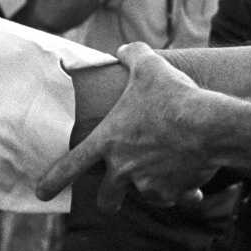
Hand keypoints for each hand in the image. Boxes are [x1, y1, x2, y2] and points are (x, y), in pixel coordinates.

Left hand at [38, 42, 215, 209]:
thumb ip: (133, 56)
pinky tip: (194, 184)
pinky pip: (175, 197)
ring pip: (146, 195)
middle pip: (107, 199)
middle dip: (109, 201)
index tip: (42, 193)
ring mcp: (146, 184)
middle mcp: (122, 168)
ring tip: (170, 170)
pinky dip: (183, 192)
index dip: (53, 180)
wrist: (208, 126)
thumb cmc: (174, 95)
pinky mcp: (172, 194)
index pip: (70, 166)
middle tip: (113, 199)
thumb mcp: (150, 66)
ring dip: (154, 188)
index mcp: (107, 140)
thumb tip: (125, 49)